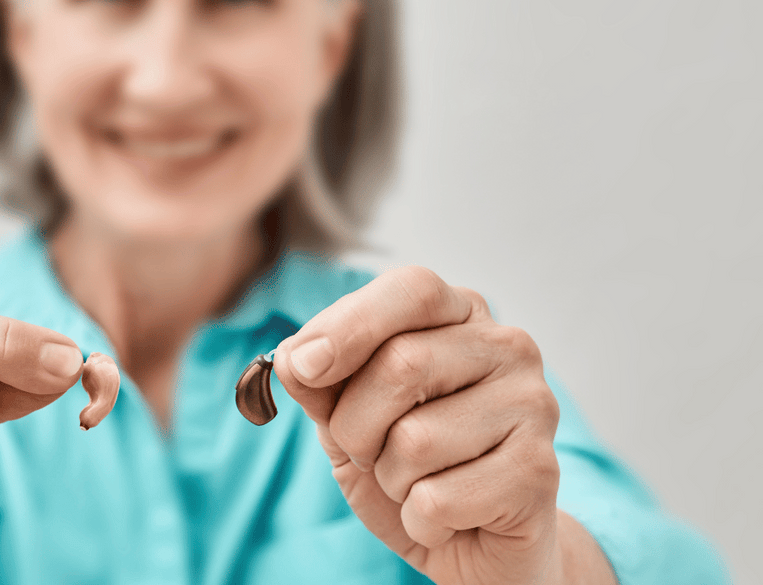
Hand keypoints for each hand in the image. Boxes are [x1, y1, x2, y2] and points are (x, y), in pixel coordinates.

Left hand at [273, 267, 562, 584]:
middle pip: (402, 364)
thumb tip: (293, 358)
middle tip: (371, 453)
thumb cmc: (410, 467)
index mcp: (461, 315)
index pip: (411, 290)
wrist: (474, 545)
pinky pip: (438, 498)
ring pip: (415, 439)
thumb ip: (321, 382)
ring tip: (418, 484)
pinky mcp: (541, 471)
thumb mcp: (347, 417)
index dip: (349, 325)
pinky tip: (447, 517)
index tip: (303, 366)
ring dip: (391, 479)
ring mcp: (533, 405)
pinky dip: (419, 519)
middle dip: (356, 425)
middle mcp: (508, 347)